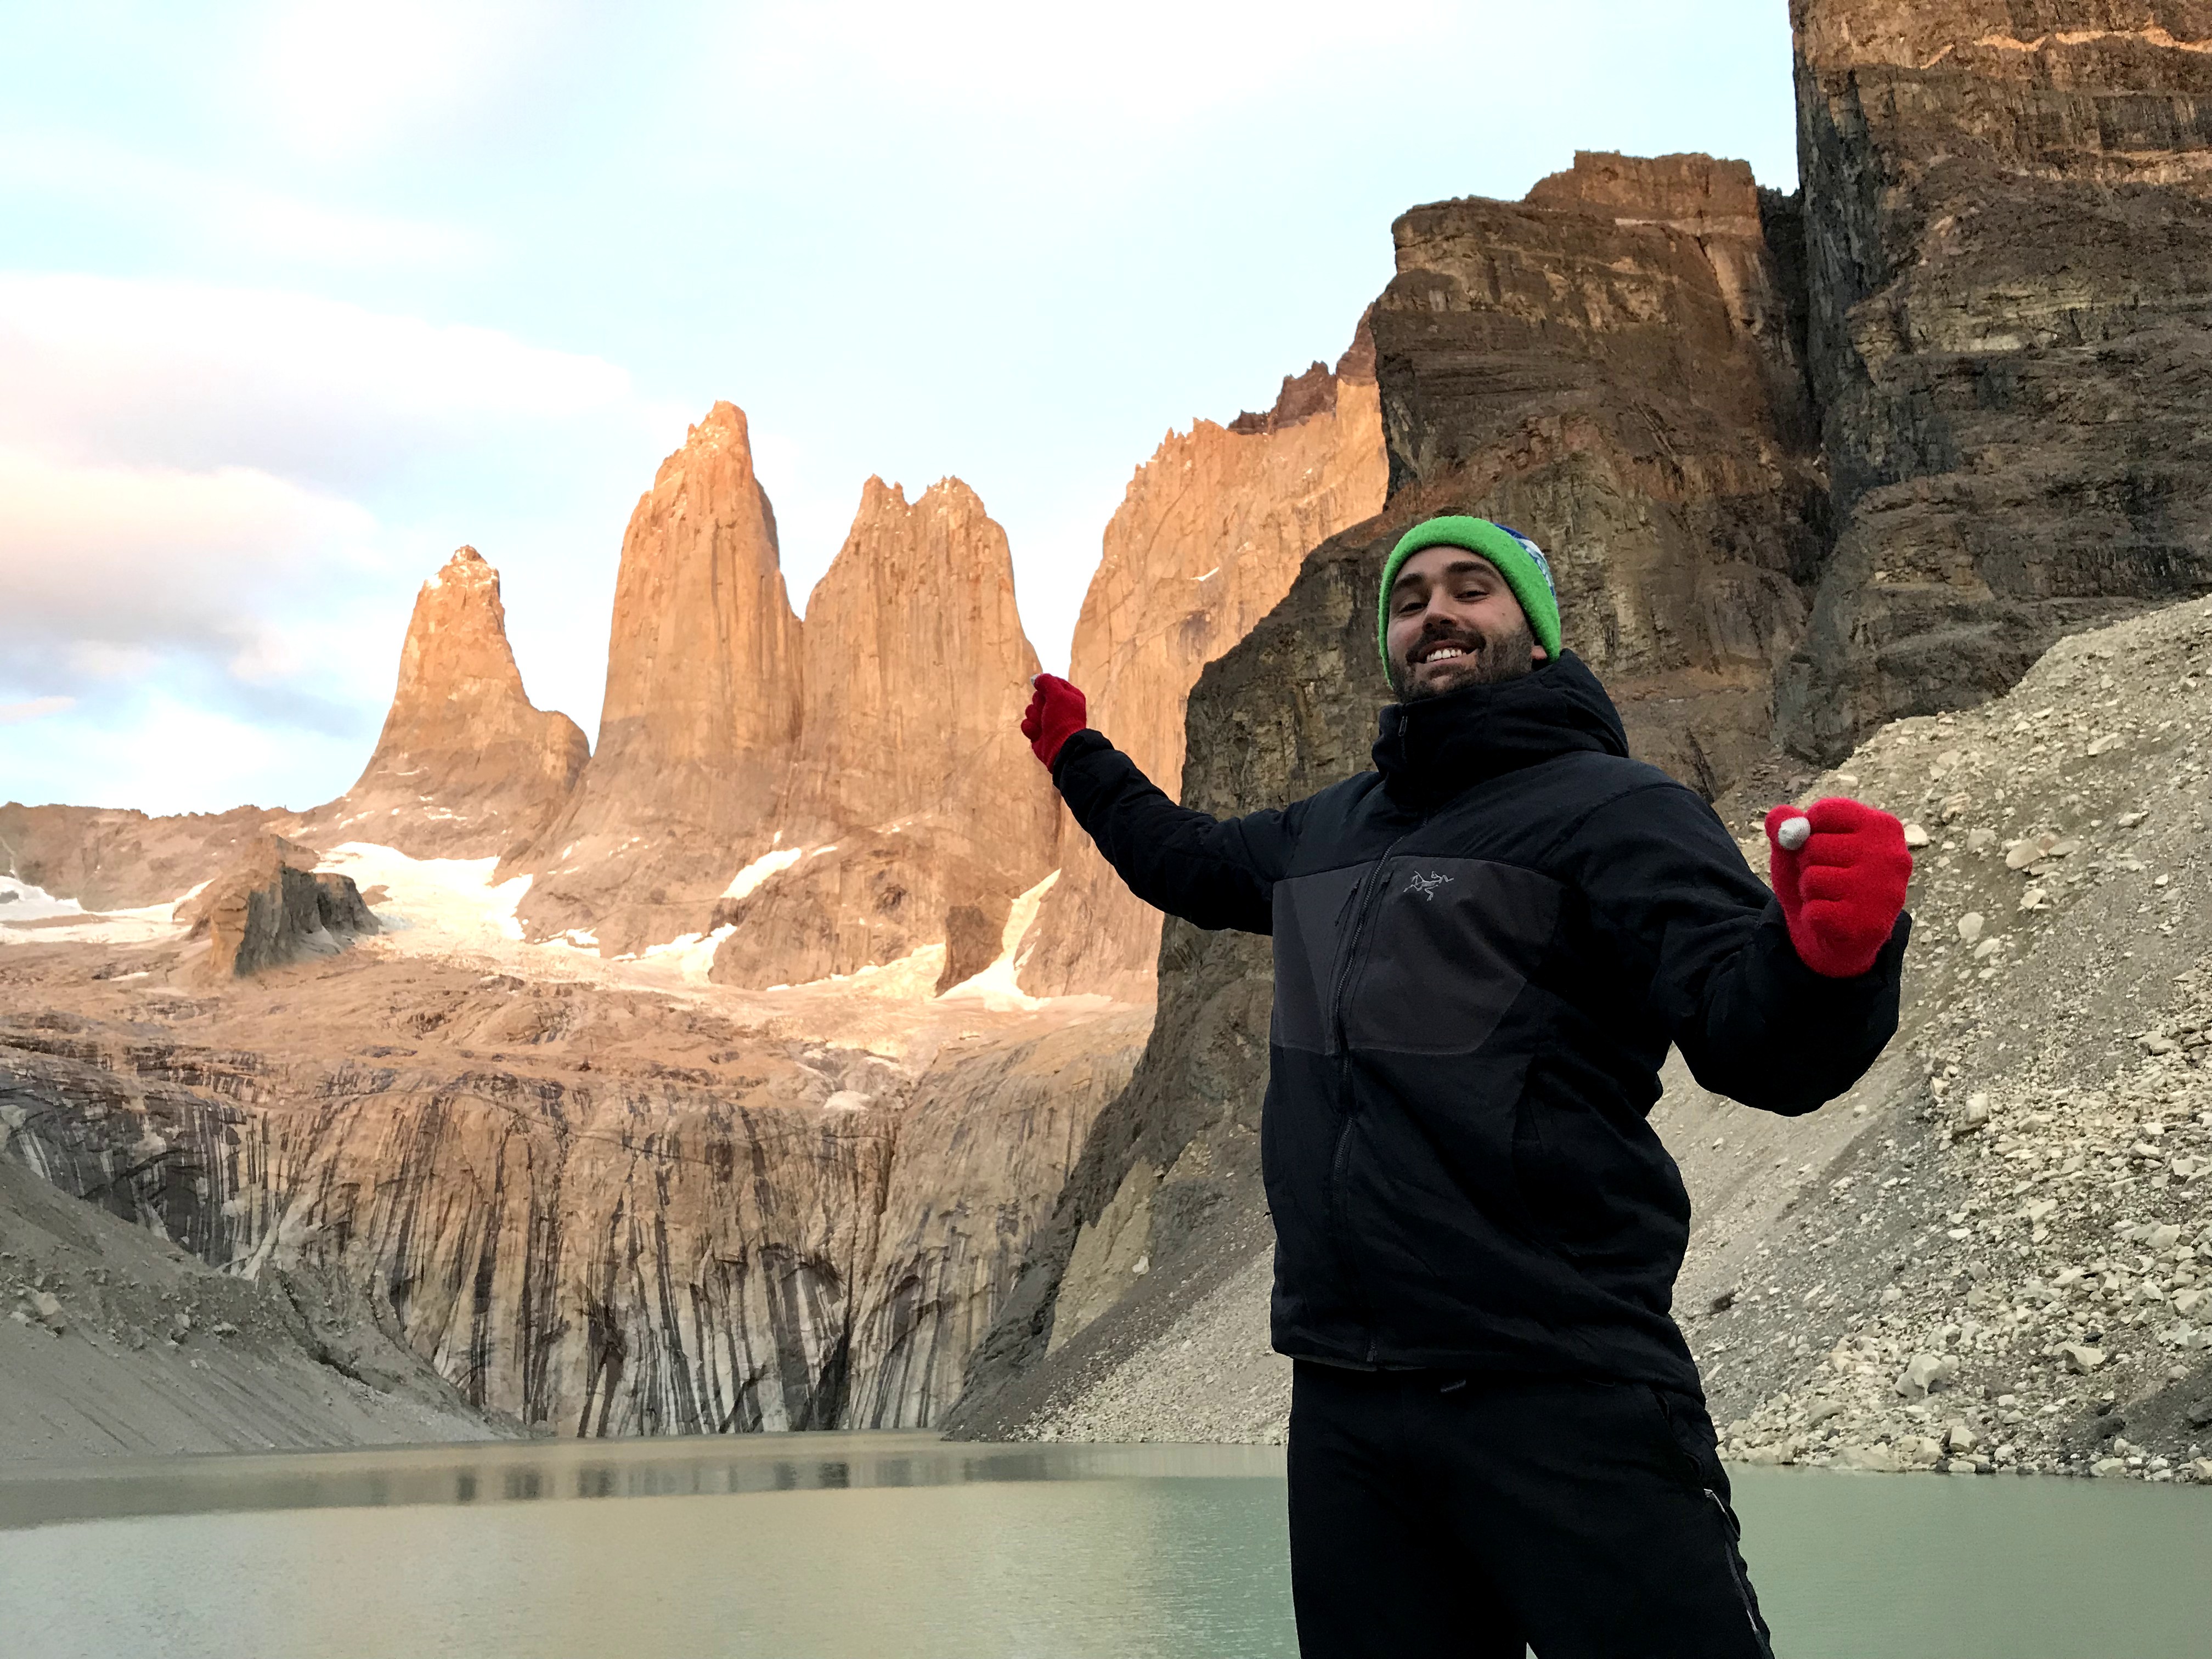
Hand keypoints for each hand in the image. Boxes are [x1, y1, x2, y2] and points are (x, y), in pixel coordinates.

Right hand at [1020, 673, 1087, 768]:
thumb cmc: (1063, 720)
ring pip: (1030, 710)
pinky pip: (1027, 724)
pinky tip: (1038, 734)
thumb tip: (1037, 678)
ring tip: (1044, 726)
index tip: (1046, 692)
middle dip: (1039, 705)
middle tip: (1047, 712)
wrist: (1060, 748)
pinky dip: (1031, 729)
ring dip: (1035, 718)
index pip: (1052, 683)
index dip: (1046, 687)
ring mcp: (1047, 721)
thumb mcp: (1058, 695)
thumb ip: (1047, 682)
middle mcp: (1058, 708)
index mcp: (1069, 696)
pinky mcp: (1038, 732)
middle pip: (1038, 697)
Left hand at [1764, 797, 1912, 977]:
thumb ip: (1785, 823)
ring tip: (1830, 897)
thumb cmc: (1822, 877)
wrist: (1837, 934)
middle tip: (1827, 878)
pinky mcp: (1870, 925)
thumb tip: (1778, 819)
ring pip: (1813, 879)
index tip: (1821, 845)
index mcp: (1883, 826)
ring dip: (1810, 890)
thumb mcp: (1798, 845)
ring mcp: (1885, 893)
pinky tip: (1833, 919)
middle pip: (1814, 846)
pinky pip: (1815, 912)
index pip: (1824, 812)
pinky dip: (1813, 916)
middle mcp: (1893, 856)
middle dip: (1808, 864)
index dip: (1808, 832)